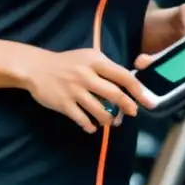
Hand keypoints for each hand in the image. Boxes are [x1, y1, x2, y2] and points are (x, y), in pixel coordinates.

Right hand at [22, 48, 148, 133]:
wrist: (37, 68)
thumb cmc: (67, 63)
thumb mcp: (87, 58)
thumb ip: (105, 69)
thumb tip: (128, 85)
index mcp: (95, 61)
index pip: (122, 75)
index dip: (137, 89)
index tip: (147, 100)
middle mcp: (86, 75)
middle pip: (115, 94)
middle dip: (128, 107)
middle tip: (133, 113)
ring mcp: (75, 90)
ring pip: (100, 111)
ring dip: (109, 120)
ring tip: (110, 122)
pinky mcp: (64, 104)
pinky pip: (83, 120)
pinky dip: (90, 126)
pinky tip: (92, 126)